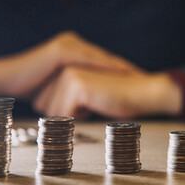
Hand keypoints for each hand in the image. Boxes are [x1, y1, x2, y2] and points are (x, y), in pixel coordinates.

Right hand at [0, 31, 138, 96]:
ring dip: (119, 67)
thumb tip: (88, 107)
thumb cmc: (32, 88)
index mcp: (73, 53)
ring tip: (137, 75)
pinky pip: (88, 59)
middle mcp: (72, 45)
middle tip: (144, 77)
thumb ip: (74, 91)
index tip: (137, 81)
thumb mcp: (59, 89)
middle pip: (105, 59)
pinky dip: (105, 67)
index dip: (120, 72)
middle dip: (125, 69)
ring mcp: (67, 45)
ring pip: (100, 58)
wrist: (6, 80)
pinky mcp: (61, 50)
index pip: (101, 64)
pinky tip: (120, 72)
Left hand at [33, 67, 181, 118]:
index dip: (62, 111)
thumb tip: (47, 116)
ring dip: (74, 115)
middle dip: (65, 114)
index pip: (43, 101)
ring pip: (53, 113)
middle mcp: (63, 68)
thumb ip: (64, 98)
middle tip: (90, 102)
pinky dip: (81, 117)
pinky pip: (65, 115)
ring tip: (93, 101)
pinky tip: (96, 104)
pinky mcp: (77, 84)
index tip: (83, 103)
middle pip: (44, 107)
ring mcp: (69, 74)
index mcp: (64, 68)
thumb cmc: (116, 98)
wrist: (141, 93)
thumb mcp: (82, 97)